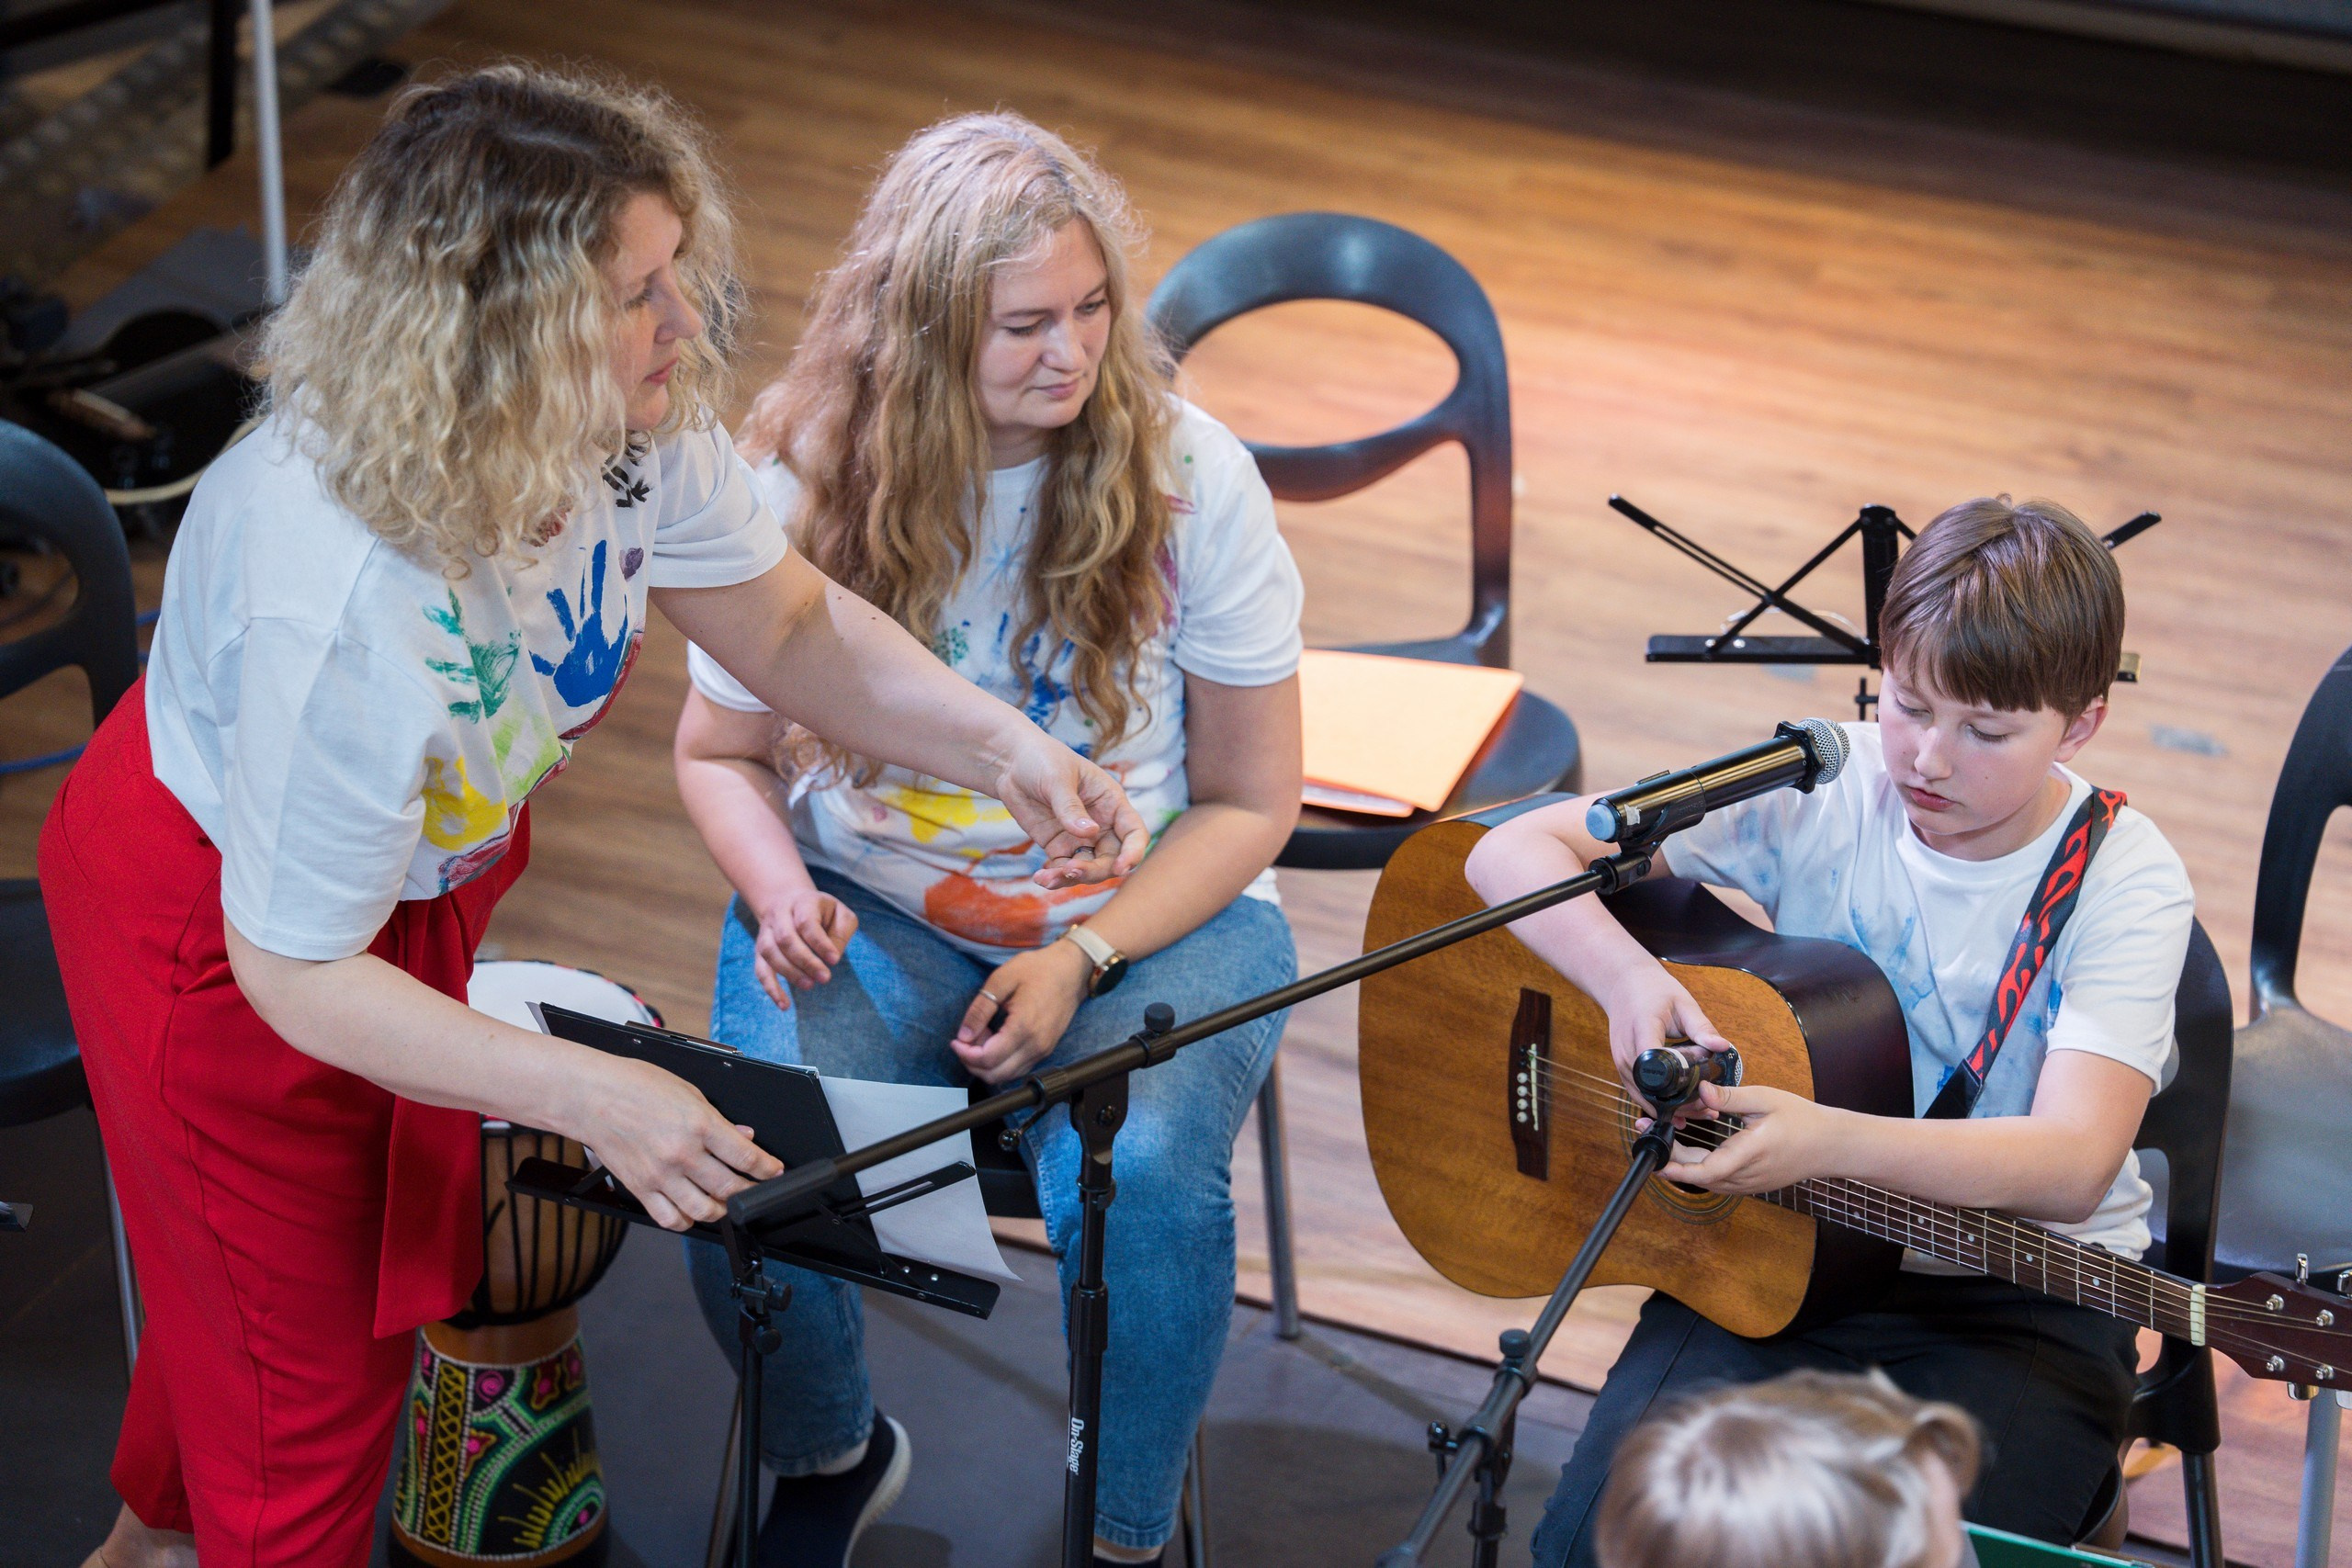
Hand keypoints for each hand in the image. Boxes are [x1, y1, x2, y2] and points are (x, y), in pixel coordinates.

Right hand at [564, 1053, 782, 1229]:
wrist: (591, 1096)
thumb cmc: (635, 1086)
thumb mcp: (688, 1092)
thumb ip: (719, 1119)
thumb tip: (743, 1135)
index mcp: (699, 1125)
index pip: (746, 1157)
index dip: (767, 1168)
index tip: (773, 1171)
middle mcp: (682, 1154)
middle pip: (729, 1188)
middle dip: (750, 1191)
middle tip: (755, 1188)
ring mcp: (661, 1175)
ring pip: (703, 1210)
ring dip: (721, 1210)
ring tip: (726, 1202)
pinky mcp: (641, 1188)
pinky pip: (670, 1219)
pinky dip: (686, 1221)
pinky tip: (692, 1211)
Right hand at [749, 886, 858, 1008]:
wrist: (789, 902)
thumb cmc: (822, 913)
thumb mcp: (840, 914)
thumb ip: (841, 933)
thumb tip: (831, 958)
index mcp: (802, 902)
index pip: (806, 922)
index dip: (820, 943)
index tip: (835, 960)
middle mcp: (779, 915)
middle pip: (785, 938)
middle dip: (806, 961)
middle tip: (824, 978)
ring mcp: (766, 932)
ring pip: (770, 953)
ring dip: (789, 972)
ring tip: (809, 985)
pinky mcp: (761, 950)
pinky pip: (760, 970)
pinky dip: (771, 988)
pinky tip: (784, 1005)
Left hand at [951, 939, 1091, 1083]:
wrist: (1072, 969)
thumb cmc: (1039, 969)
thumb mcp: (1002, 979)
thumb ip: (980, 1009)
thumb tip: (964, 1035)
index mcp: (1023, 1027)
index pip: (987, 1058)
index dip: (965, 1054)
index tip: (955, 1041)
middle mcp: (1036, 1045)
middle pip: (996, 1074)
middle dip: (973, 1062)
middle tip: (966, 1040)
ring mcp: (1043, 1050)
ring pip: (1007, 1075)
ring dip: (987, 1063)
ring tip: (982, 1036)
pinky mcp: (1046, 1049)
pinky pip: (1019, 1068)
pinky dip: (1001, 1061)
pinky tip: (996, 1039)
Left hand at [988, 729, 1150, 888]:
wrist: (1012, 764)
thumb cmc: (1042, 760)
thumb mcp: (1057, 778)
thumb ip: (1071, 806)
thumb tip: (1089, 832)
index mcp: (1111, 802)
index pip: (1133, 832)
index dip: (1133, 852)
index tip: (1122, 867)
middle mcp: (1101, 824)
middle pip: (1112, 858)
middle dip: (1095, 870)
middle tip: (1070, 870)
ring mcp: (1080, 838)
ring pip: (1088, 868)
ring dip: (1072, 878)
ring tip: (1047, 878)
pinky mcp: (1058, 846)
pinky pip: (1063, 869)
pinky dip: (1055, 877)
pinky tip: (1041, 877)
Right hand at [1598, 960, 1734, 1119]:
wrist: (1622, 983)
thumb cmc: (1653, 989)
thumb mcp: (1683, 1003)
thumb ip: (1702, 1027)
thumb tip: (1723, 1047)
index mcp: (1643, 1029)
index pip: (1654, 1063)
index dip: (1676, 1084)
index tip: (1700, 1093)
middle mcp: (1626, 1050)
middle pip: (1650, 1089)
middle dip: (1679, 1103)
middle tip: (1708, 1109)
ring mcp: (1620, 1061)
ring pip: (1643, 1096)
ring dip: (1669, 1107)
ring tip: (1699, 1111)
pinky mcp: (1622, 1067)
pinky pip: (1638, 1091)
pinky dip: (1658, 1102)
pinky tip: (1679, 1108)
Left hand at [1664, 1082, 1840, 1195]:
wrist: (1831, 1145)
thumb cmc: (1802, 1120)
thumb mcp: (1766, 1100)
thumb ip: (1731, 1097)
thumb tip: (1701, 1090)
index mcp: (1750, 1154)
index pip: (1706, 1171)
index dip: (1677, 1169)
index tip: (1655, 1158)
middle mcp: (1748, 1176)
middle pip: (1700, 1177)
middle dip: (1671, 1160)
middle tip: (1648, 1135)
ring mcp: (1750, 1185)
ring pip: (1708, 1181)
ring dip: (1684, 1165)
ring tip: (1663, 1140)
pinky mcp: (1752, 1185)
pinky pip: (1718, 1181)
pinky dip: (1699, 1168)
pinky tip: (1688, 1150)